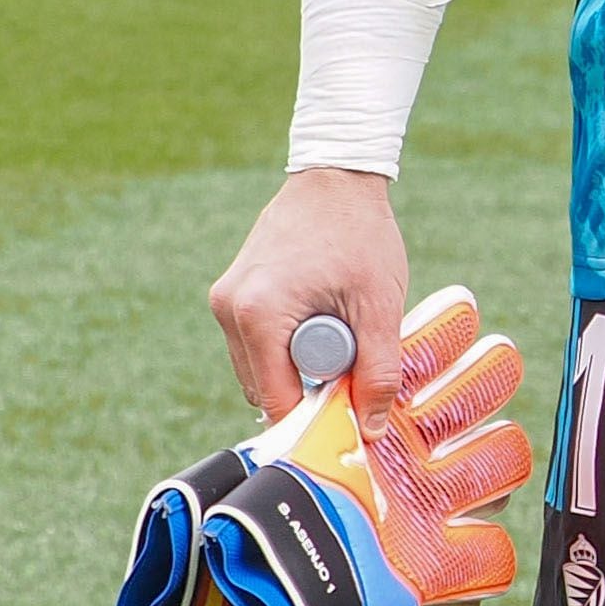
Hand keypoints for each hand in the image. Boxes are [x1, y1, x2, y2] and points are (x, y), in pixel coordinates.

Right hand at [210, 166, 409, 423]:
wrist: (336, 176)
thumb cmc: (360, 234)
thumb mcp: (380, 306)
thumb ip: (378, 371)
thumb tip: (371, 428)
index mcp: (258, 314)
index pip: (276, 400)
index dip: (313, 417)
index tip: (347, 418)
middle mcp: (228, 310)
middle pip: (264, 387)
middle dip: (308, 387)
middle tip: (351, 355)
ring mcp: (224, 301)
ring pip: (258, 367)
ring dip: (297, 364)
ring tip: (336, 324)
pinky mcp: (230, 294)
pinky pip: (255, 343)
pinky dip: (285, 343)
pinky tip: (318, 314)